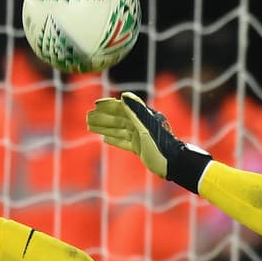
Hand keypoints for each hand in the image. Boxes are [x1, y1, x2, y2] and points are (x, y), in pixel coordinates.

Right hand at [86, 92, 211, 191]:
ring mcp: (141, 136)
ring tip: (90, 127)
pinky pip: (124, 141)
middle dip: (103, 118)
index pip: (123, 107)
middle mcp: (142, 124)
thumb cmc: (162, 147)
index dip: (109, 105)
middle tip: (87, 118)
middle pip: (119, 118)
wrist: (174, 165)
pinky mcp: (140, 147)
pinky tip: (104, 139)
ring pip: (119, 130)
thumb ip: (136, 112)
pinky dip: (114, 139)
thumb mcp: (147, 129)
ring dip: (105, 128)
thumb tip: (123, 95)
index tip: (95, 105)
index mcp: (144, 117)